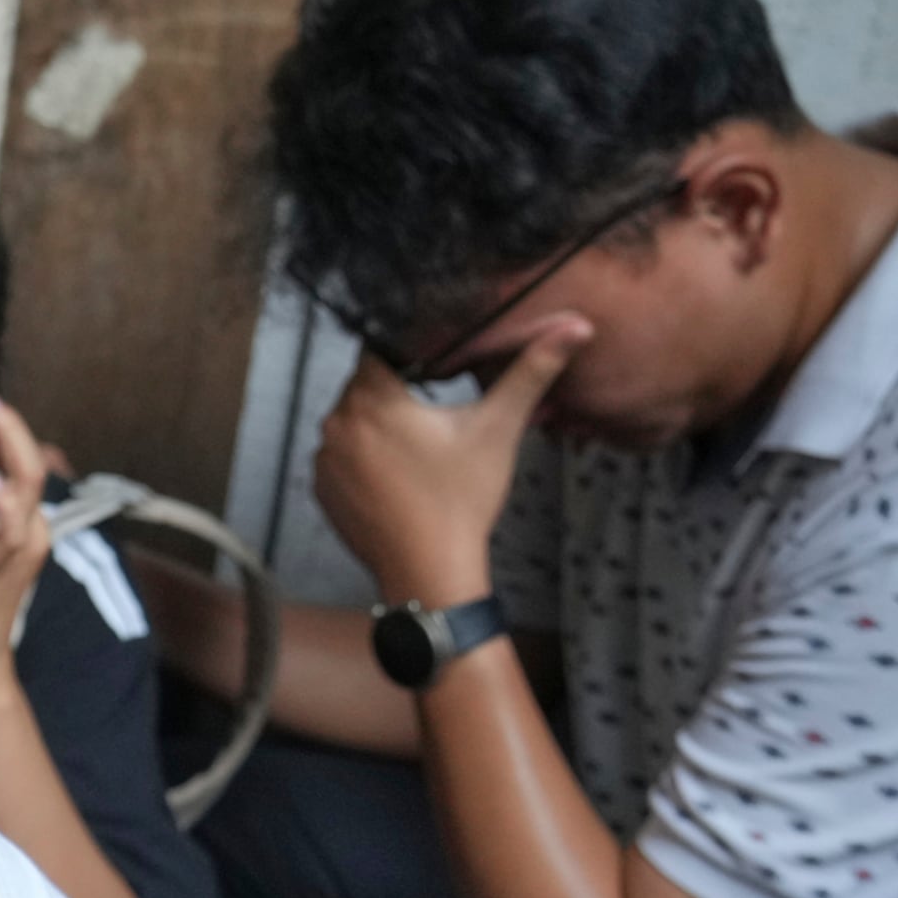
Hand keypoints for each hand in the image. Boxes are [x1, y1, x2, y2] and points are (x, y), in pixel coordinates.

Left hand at [311, 317, 585, 607]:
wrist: (430, 570)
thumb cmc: (461, 500)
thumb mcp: (498, 428)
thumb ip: (531, 371)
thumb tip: (575, 328)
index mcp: (372, 399)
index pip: (378, 350)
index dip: (407, 355)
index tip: (432, 370)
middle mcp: (336, 424)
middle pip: (364, 387)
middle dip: (397, 394)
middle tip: (433, 416)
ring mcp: (324, 460)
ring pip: (352, 422)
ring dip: (378, 427)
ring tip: (418, 450)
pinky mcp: (322, 490)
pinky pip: (341, 457)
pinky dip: (364, 459)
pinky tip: (397, 475)